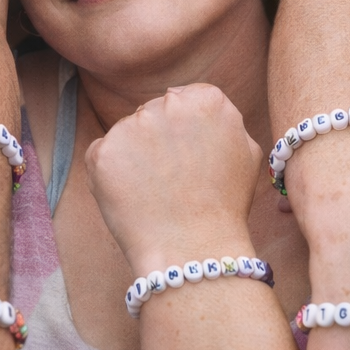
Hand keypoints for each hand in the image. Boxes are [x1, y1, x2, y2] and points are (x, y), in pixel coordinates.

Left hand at [84, 84, 261, 273]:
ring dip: (135, 156)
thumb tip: (198, 107)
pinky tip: (133, 197)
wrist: (193, 250)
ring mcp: (131, 126)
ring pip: (128, 133)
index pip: (186, 98)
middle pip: (154, 113)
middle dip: (159, 140)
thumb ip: (224, 119)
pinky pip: (102, 154)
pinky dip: (112, 174)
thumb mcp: (246, 152)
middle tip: (172, 180)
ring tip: (154, 192)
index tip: (189, 156)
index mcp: (206, 99)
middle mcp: (167, 104)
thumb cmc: (225, 206)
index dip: (186, 130)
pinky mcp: (102, 152)